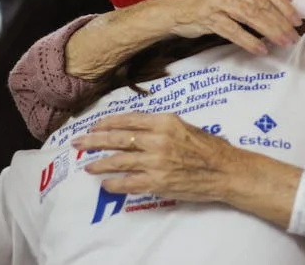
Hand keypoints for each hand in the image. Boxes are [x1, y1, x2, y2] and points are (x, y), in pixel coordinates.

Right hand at [66, 0, 301, 78]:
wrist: (172, 9)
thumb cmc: (207, 0)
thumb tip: (287, 7)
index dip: (285, 4)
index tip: (298, 18)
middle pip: (260, 3)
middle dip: (281, 21)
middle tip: (294, 35)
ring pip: (250, 15)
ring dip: (270, 31)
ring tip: (283, 42)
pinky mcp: (206, 16)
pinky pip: (232, 31)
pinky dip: (249, 41)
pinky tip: (261, 49)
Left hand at [72, 113, 241, 201]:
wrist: (225, 170)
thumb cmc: (210, 147)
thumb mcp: (185, 126)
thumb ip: (161, 126)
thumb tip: (138, 129)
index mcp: (164, 122)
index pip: (127, 120)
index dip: (107, 123)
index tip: (95, 126)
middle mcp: (157, 140)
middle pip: (116, 139)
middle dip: (93, 141)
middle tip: (78, 143)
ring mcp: (155, 162)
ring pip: (118, 161)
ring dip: (100, 164)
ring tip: (89, 166)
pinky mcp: (157, 182)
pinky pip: (128, 183)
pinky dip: (114, 183)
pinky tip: (106, 184)